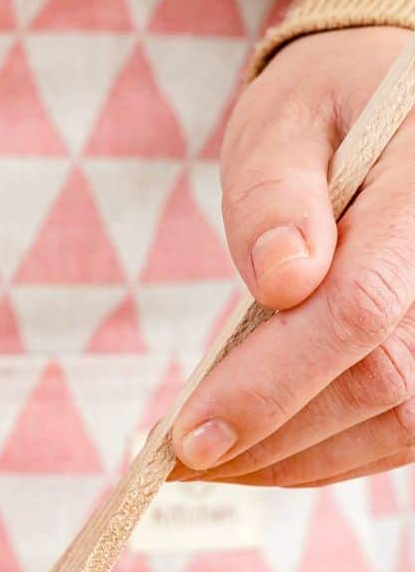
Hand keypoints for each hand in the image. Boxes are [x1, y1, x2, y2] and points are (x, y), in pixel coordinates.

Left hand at [172, 26, 414, 487]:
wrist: (395, 114)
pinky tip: (257, 449)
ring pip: (395, 423)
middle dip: (269, 434)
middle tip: (178, 455)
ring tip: (207, 459)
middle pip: (380, 382)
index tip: (190, 433)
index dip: (271, 382)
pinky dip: (322, 455)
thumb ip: (275, 194)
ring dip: (290, 458)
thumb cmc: (326, 112)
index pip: (361, 306)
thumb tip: (283, 277)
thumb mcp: (283, 122)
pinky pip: (399, 433)